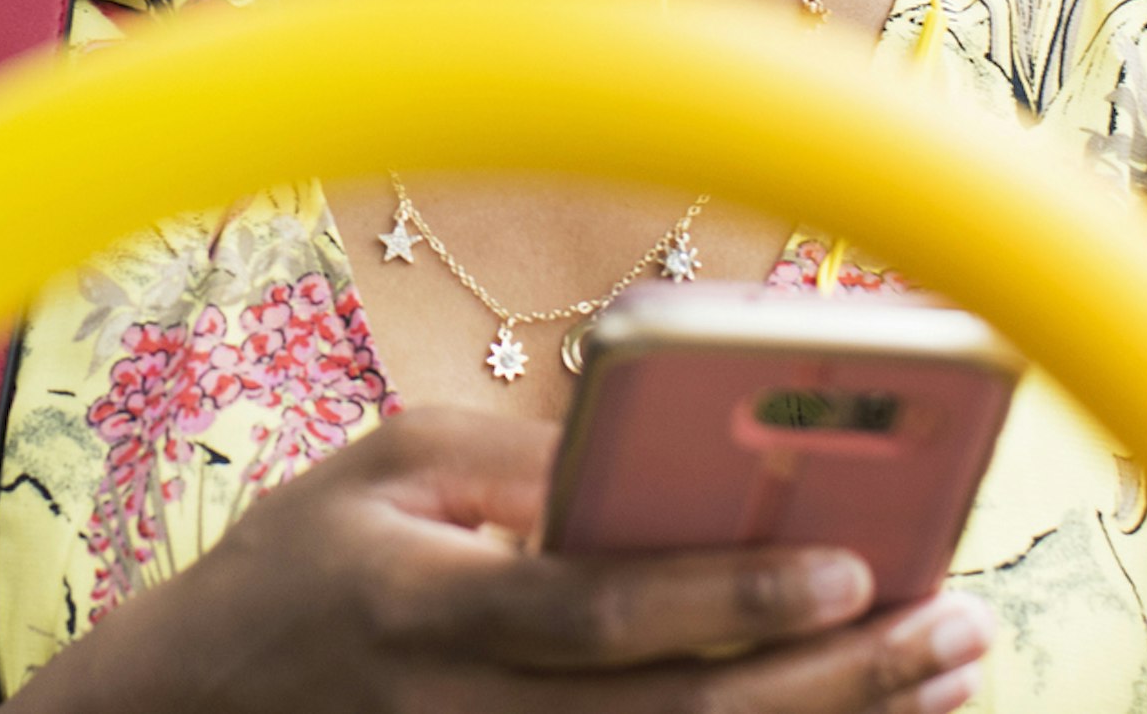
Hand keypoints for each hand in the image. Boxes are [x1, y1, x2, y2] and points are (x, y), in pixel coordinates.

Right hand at [15, 410, 993, 712]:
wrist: (193, 710)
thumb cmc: (298, 567)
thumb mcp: (379, 469)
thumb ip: (515, 460)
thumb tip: (662, 458)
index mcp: (429, 607)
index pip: (597, 613)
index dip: (725, 600)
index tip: (848, 568)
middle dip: (835, 680)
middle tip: (953, 624)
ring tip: (943, 673)